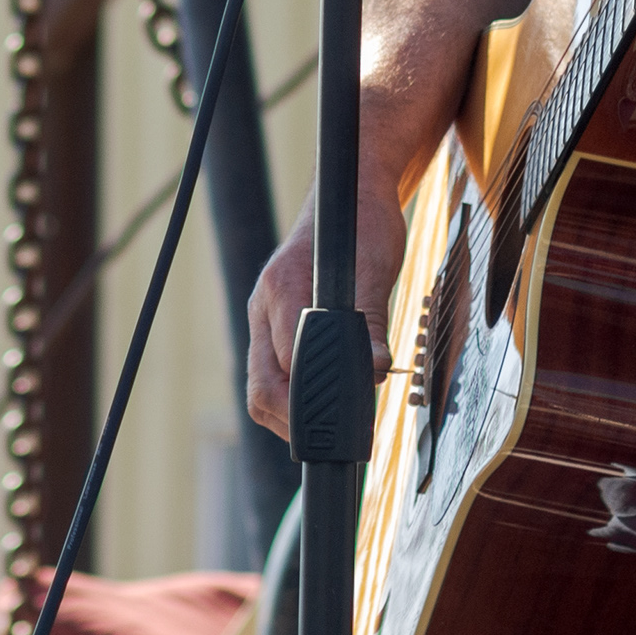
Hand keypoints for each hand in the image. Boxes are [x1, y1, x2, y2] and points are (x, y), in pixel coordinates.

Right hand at [244, 189, 405, 440]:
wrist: (350, 199)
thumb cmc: (362, 226)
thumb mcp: (375, 269)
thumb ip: (370, 321)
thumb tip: (374, 369)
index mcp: (282, 288)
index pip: (288, 361)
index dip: (315, 397)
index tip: (345, 417)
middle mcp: (263, 305)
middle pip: (261, 384)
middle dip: (293, 419)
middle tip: (335, 435)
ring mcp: (264, 316)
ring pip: (260, 384)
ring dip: (288, 413)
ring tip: (328, 424)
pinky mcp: (272, 325)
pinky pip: (270, 372)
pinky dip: (290, 397)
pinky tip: (320, 403)